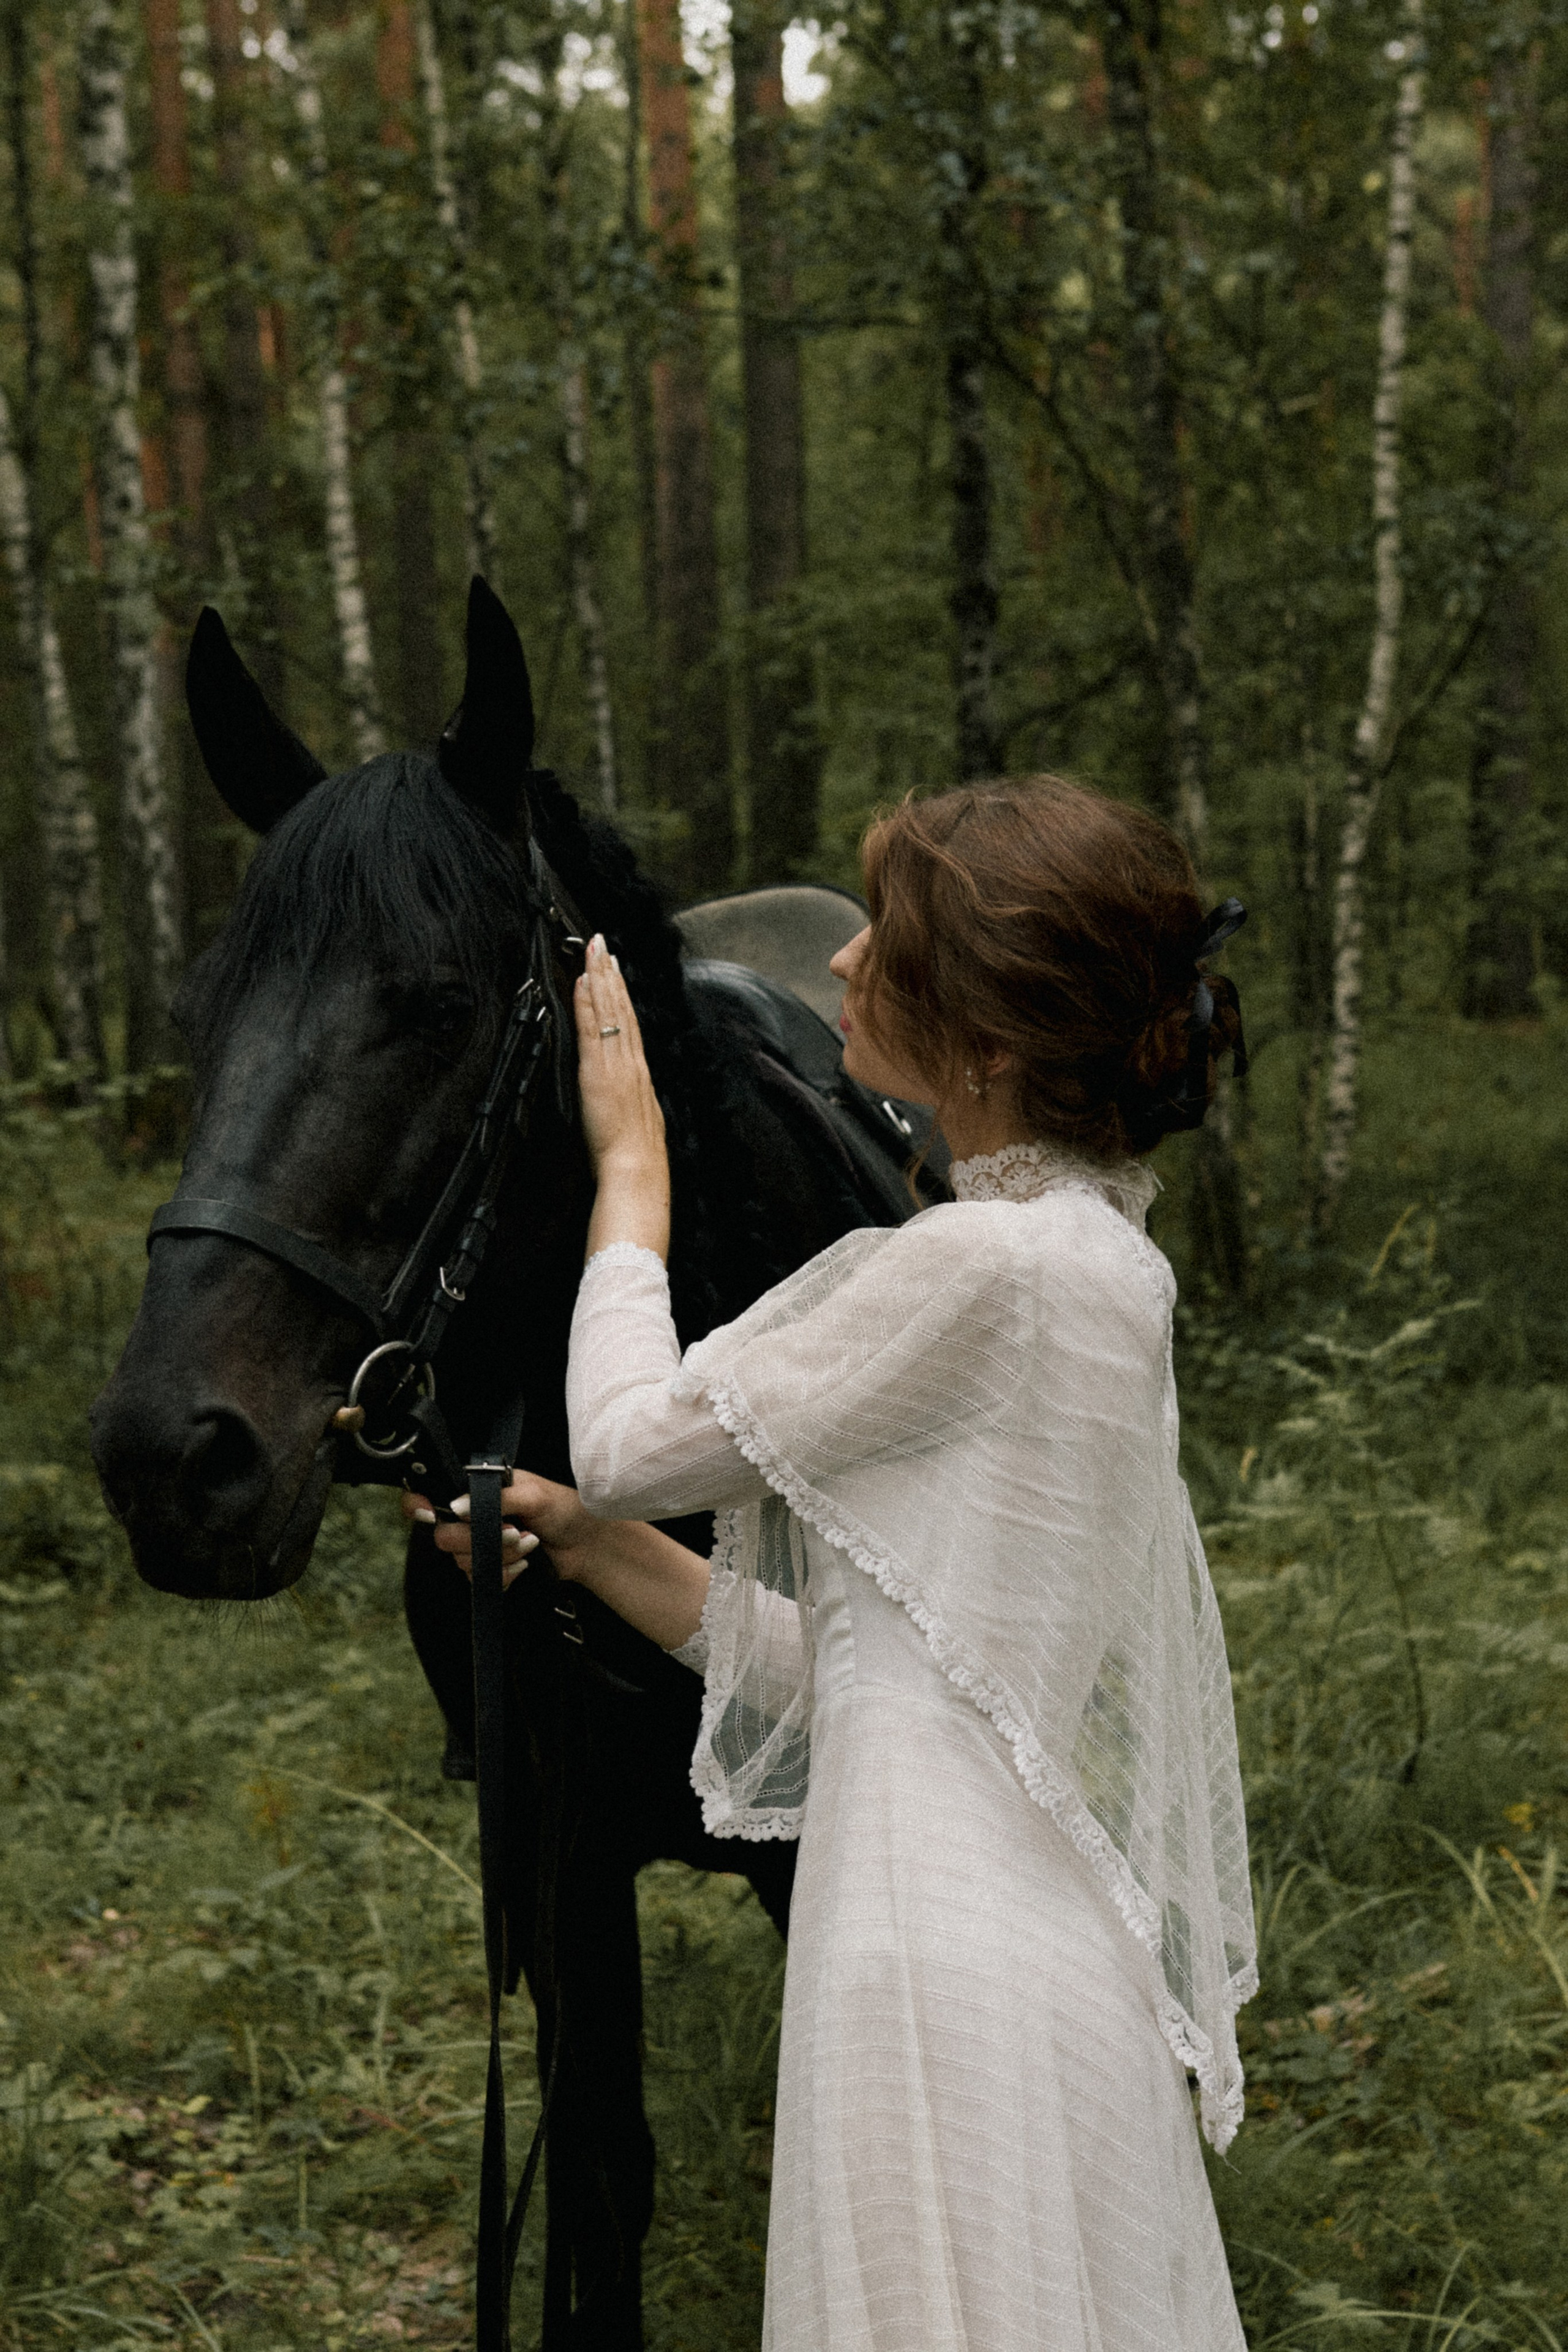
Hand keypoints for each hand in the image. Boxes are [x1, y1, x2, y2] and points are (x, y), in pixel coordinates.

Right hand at [401, 1470, 597, 1589]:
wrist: (587, 1545)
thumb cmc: (566, 1509)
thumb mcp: (534, 1493)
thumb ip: (494, 1498)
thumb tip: (456, 1506)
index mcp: (479, 1489)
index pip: (433, 1493)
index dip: (422, 1505)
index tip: (430, 1514)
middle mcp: (473, 1516)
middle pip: (444, 1535)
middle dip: (480, 1538)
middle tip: (514, 1531)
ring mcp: (481, 1544)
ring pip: (462, 1560)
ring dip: (500, 1556)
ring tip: (529, 1545)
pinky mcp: (491, 1568)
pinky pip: (479, 1579)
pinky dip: (504, 1574)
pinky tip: (525, 1565)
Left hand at [575, 935, 664, 1180]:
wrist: (637, 1169)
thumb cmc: (636, 1157)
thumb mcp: (640, 1122)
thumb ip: (633, 1103)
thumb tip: (628, 1096)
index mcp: (640, 1074)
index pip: (630, 1024)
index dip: (622, 994)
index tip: (615, 970)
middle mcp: (631, 1062)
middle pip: (622, 1008)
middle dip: (611, 973)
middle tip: (602, 943)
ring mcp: (615, 1063)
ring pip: (609, 1010)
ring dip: (600, 976)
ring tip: (594, 949)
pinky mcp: (598, 1070)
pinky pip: (591, 1027)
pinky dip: (587, 1001)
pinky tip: (581, 981)